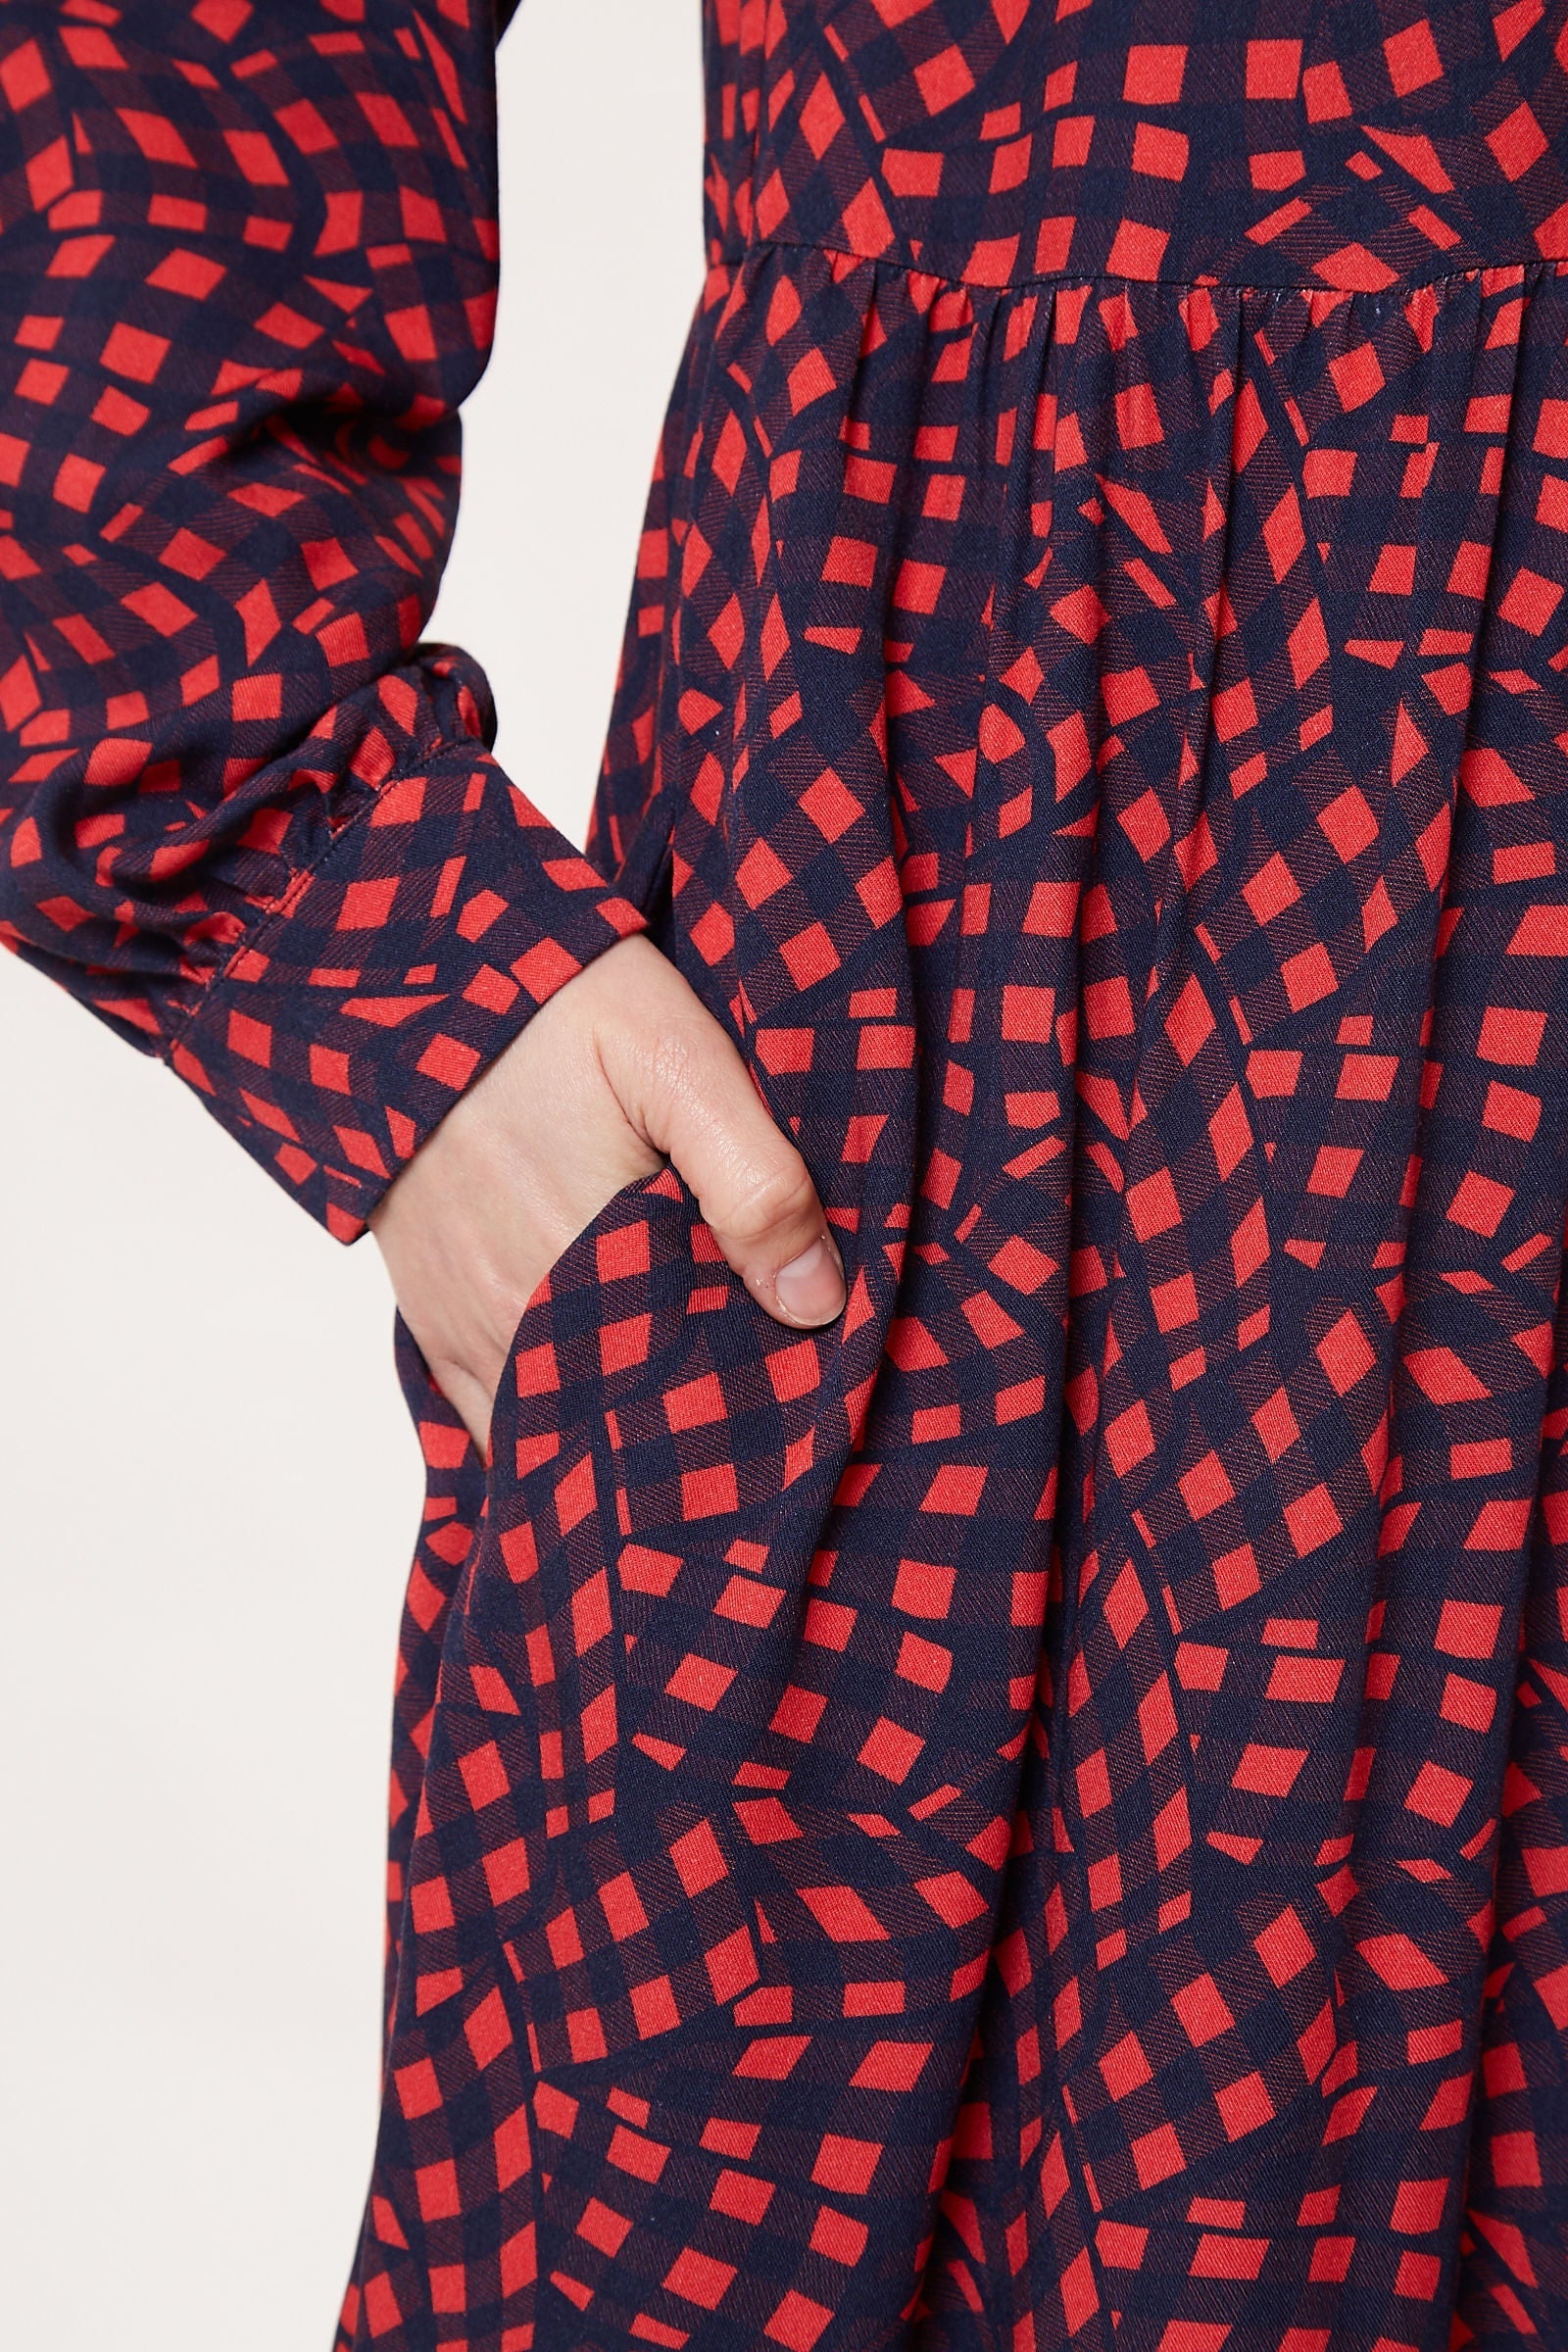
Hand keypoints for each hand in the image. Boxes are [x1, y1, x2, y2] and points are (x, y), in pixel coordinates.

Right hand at [371, 934, 845, 1449]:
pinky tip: (601, 1397)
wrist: (404, 970)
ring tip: (685, 1390)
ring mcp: (467, 1329)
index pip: (691, 1387)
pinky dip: (551, 1420)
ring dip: (621, 1420)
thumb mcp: (676, 1056)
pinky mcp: (434, 1321)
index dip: (752, 1394)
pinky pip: (496, 1416)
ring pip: (561, 1424)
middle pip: (626, 1417)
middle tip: (755, 1389)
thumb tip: (815, 1302)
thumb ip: (754, 1176)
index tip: (804, 1384)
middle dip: (691, 1415)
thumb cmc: (549, 1003)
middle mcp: (516, 1322)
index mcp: (590, 1269)